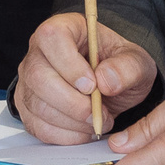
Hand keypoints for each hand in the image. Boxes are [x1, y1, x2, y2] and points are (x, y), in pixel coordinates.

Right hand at [12, 12, 156, 144]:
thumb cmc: (118, 66)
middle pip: (38, 77)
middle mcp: (39, 52)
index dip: (69, 64)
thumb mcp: (136, 61)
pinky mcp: (29, 108)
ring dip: (71, 122)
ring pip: (37, 105)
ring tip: (97, 121)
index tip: (92, 85)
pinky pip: (38, 127)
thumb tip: (105, 81)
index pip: (52, 37)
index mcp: (64, 29)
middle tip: (98, 113)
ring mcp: (29, 81)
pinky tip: (84, 131)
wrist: (111, 85)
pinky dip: (64, 136)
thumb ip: (127, 67)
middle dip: (71, 103)